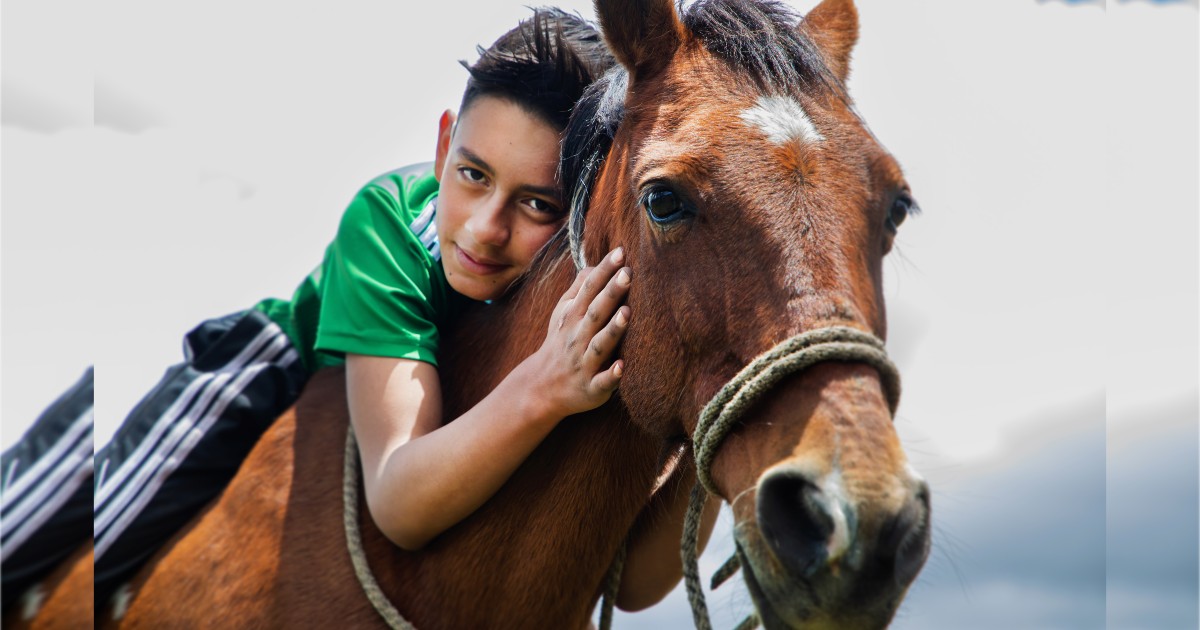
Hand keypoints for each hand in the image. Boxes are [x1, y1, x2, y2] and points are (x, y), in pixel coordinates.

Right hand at [530, 247, 631, 418]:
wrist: (541, 386)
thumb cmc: (560, 343)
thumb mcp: (563, 313)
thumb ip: (579, 289)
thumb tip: (595, 264)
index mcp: (572, 317)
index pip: (589, 289)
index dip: (605, 270)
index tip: (621, 252)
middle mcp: (577, 337)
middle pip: (595, 312)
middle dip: (611, 293)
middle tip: (628, 273)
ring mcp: (584, 363)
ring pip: (600, 345)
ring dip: (613, 330)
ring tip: (627, 313)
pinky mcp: (592, 388)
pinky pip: (602, 382)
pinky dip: (611, 375)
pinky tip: (622, 367)